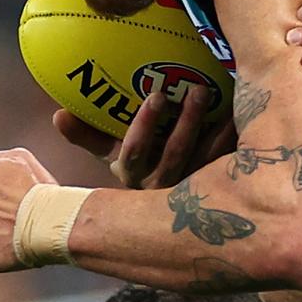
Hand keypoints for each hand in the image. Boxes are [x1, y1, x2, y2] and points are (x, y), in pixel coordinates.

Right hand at [53, 90, 236, 188]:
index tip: (157, 95)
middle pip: (175, 155)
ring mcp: (192, 188)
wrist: (168, 212)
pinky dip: (234, 138)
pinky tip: (243, 114)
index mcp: (133, 178)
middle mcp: (163, 187)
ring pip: (205, 158)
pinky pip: (230, 161)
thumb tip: (58, 115)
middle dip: (185, 123)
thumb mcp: (110, 154)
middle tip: (195, 89)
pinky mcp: (218, 185)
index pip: (134, 154)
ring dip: (211, 127)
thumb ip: (87, 135)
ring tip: (216, 94)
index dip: (144, 126)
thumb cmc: (137, 165)